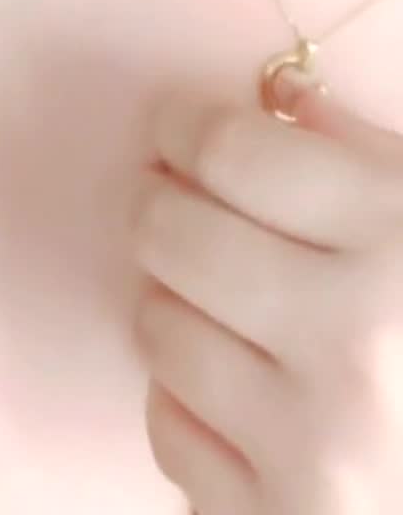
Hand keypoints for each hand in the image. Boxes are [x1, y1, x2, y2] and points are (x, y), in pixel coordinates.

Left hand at [130, 79, 402, 512]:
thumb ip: (368, 156)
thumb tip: (276, 93)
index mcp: (399, 244)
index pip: (228, 149)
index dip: (183, 124)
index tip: (175, 125)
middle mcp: (352, 342)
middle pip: (170, 230)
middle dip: (163, 203)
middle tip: (177, 202)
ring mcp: (312, 442)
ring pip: (158, 325)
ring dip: (174, 301)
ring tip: (222, 302)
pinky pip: (168, 428)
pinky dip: (188, 402)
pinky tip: (240, 388)